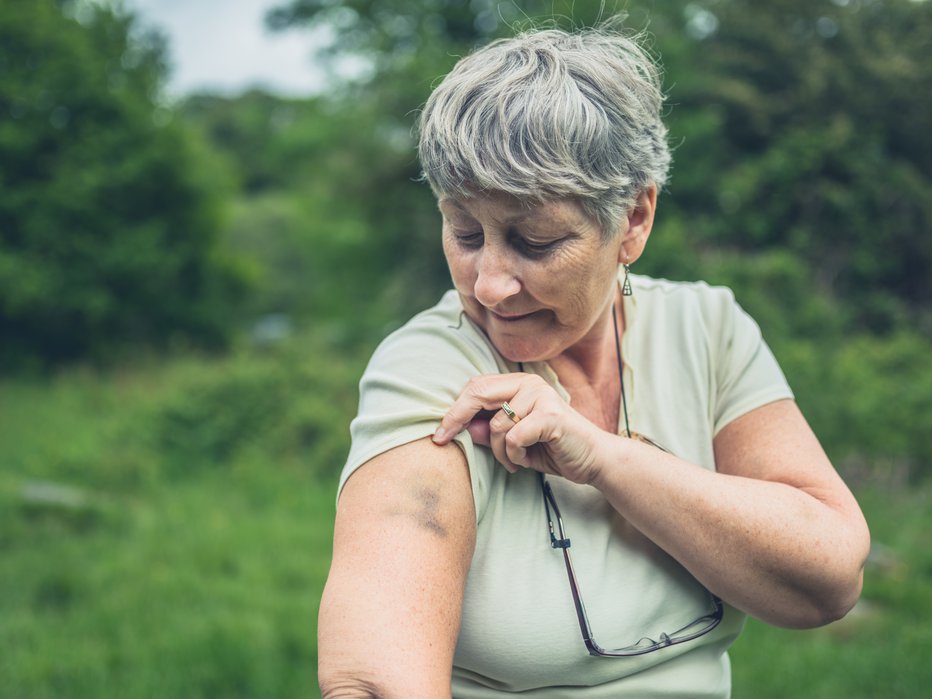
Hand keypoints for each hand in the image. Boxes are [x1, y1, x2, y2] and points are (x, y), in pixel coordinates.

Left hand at [431, 373, 608, 484]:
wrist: (593, 461)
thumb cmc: (553, 449)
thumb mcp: (514, 442)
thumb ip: (491, 432)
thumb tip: (464, 428)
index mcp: (519, 384)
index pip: (476, 387)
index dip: (454, 409)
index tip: (438, 433)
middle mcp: (529, 384)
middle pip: (478, 393)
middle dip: (456, 419)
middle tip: (443, 440)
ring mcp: (541, 397)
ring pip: (496, 425)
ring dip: (499, 452)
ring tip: (514, 461)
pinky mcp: (551, 415)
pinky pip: (513, 437)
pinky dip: (513, 456)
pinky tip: (525, 461)